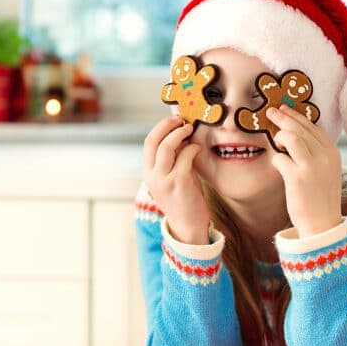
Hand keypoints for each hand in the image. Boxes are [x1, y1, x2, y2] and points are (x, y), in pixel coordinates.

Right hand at [142, 116, 209, 243]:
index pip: (148, 142)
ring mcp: (164, 180)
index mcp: (148, 172)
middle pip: (154, 141)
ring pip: (167, 147)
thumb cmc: (184, 198)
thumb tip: (181, 134)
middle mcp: (152, 176)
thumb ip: (174, 158)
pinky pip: (185, 158)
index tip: (174, 120)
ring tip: (190, 130)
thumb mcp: (173, 176)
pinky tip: (198, 149)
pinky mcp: (179, 183)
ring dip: (180, 134)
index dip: (161, 127)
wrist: (188, 225)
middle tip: (182, 121)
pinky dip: (192, 149)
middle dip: (168, 126)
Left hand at [267, 105, 342, 237]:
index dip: (296, 116)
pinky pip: (280, 158)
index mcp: (333, 153)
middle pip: (301, 128)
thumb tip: (293, 133)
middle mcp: (325, 156)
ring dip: (280, 135)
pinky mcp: (298, 177)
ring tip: (275, 140)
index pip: (313, 126)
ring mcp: (312, 166)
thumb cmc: (319, 197)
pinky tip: (278, 165)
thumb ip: (315, 153)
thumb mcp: (325, 170)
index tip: (284, 108)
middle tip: (271, 111)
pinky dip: (276, 159)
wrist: (322, 224)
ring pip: (291, 137)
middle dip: (283, 117)